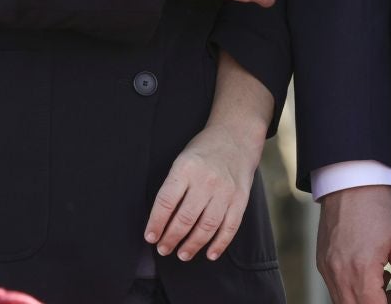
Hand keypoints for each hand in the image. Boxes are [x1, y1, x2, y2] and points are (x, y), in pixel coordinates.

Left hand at [144, 122, 263, 262]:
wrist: (235, 136)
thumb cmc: (203, 151)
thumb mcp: (182, 159)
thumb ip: (173, 187)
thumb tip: (161, 220)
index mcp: (186, 168)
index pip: (166, 202)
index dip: (156, 223)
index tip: (150, 237)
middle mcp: (206, 180)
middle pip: (185, 218)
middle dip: (171, 238)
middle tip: (163, 249)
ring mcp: (225, 191)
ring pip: (207, 227)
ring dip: (192, 245)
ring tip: (182, 254)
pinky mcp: (240, 199)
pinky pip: (230, 227)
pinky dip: (220, 244)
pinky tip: (209, 254)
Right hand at [318, 184, 390, 303]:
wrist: (350, 179)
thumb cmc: (378, 205)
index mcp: (362, 269)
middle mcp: (339, 273)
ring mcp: (327, 268)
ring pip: (343, 303)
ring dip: (363, 301)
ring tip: (382, 281)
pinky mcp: (322, 262)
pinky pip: (335, 290)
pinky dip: (351, 292)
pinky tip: (367, 274)